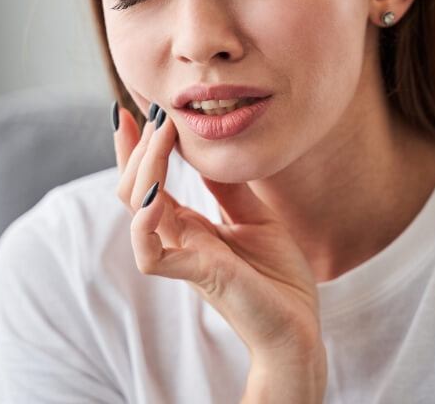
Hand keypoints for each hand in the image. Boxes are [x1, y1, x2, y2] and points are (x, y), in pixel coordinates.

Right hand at [113, 103, 325, 366]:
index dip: (138, 148)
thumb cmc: (277, 275)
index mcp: (191, 225)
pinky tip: (156, 193)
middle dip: (138, 147)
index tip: (135, 109)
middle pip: (134, 188)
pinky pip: (150, 252)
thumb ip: (228, 187)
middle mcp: (179, 237)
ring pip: (137, 209)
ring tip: (160, 134)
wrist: (300, 325)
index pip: (150, 181)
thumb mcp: (255, 215)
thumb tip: (209, 149)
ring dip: (143, 167)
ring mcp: (183, 255)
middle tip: (153, 112)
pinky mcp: (196, 274)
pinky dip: (144, 221)